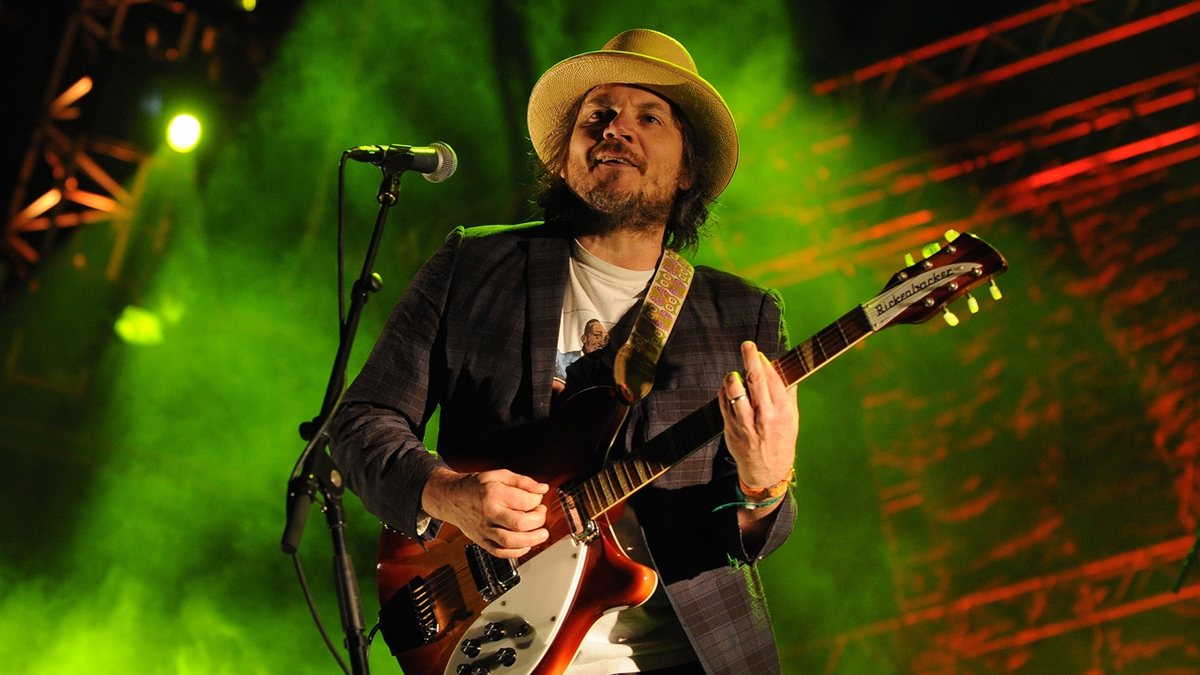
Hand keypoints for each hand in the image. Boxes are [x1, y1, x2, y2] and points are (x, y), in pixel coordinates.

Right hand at [421, 467, 549, 558]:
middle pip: (519, 523)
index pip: (525, 501)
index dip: (537, 500)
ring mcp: (484, 529)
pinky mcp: (481, 541)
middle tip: (541, 514)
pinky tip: (526, 545)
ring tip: (542, 534)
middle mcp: (489, 513)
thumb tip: (543, 488)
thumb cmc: (475, 486)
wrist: (450, 497)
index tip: (537, 498)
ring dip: (532, 540)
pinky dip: (516, 552)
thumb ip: (522, 481)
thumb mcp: (498, 475)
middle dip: (538, 520)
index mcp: (494, 494)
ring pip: (510, 541)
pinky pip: (500, 552)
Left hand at [718, 341, 797, 493]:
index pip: (772, 379)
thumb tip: (786, 369)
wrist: (766, 470)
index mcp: (781, 411)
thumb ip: (788, 394)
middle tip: (747, 345)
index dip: (765, 363)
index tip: (760, 353)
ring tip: (734, 374)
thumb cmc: (781, 439)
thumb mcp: (792, 418)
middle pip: (754, 379)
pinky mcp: (730, 427)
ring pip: (734, 390)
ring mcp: (745, 421)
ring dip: (732, 377)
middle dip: (750, 358)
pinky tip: (728, 388)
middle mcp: (764, 415)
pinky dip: (724, 391)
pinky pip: (723, 402)